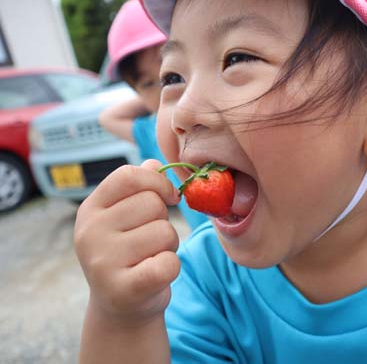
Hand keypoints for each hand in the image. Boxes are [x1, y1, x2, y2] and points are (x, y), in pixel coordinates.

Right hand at [74, 160, 180, 326]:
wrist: (121, 307)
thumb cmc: (130, 252)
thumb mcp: (127, 216)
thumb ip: (140, 186)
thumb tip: (155, 163)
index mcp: (90, 210)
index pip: (129, 176)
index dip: (158, 182)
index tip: (168, 197)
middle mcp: (89, 233)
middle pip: (153, 204)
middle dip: (164, 221)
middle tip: (150, 242)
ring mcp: (102, 263)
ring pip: (165, 232)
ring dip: (169, 246)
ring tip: (150, 258)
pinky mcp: (124, 289)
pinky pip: (169, 263)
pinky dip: (172, 268)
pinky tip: (155, 276)